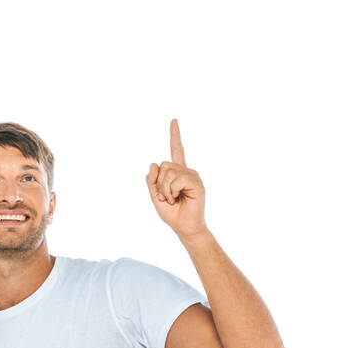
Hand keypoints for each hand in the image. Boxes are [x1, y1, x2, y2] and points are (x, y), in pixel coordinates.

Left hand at [145, 120, 205, 237]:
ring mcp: (192, 176)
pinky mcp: (197, 183)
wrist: (183, 227)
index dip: (175, 136)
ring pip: (169, 172)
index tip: (174, 121)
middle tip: (165, 197)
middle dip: (159, 183)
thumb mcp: (154, 196)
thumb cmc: (172, 213)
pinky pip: (177, 180)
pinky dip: (172, 191)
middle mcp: (186, 171)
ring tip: (172, 199)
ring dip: (165, 189)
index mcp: (177, 172)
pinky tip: (178, 198)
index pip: (176, 150)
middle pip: (164, 165)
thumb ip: (151, 180)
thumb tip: (153, 163)